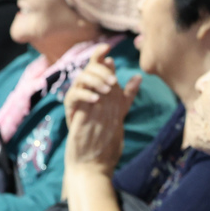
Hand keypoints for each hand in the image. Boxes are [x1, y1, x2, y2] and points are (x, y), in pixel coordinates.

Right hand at [65, 45, 139, 171]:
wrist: (93, 162)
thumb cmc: (105, 140)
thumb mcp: (120, 113)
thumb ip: (127, 96)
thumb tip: (138, 76)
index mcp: (96, 91)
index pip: (96, 66)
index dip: (99, 54)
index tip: (108, 48)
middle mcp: (86, 94)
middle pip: (87, 69)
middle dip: (100, 69)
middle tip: (113, 81)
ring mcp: (78, 103)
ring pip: (80, 79)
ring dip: (95, 80)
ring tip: (108, 89)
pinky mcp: (71, 113)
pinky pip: (73, 96)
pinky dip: (85, 94)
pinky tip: (96, 99)